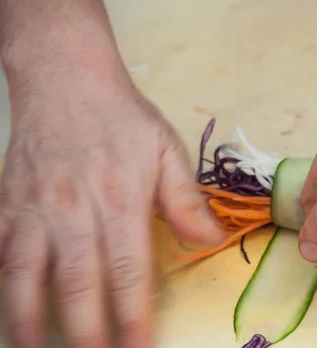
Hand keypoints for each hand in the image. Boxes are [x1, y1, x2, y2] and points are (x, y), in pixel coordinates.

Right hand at [0, 59, 224, 346]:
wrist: (67, 79)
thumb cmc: (122, 117)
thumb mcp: (166, 149)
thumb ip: (185, 200)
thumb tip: (210, 241)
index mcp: (122, 200)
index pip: (129, 273)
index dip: (134, 320)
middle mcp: (76, 210)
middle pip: (79, 286)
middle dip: (87, 335)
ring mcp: (35, 208)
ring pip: (27, 278)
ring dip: (32, 323)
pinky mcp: (8, 203)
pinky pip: (0, 253)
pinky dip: (3, 287)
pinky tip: (11, 312)